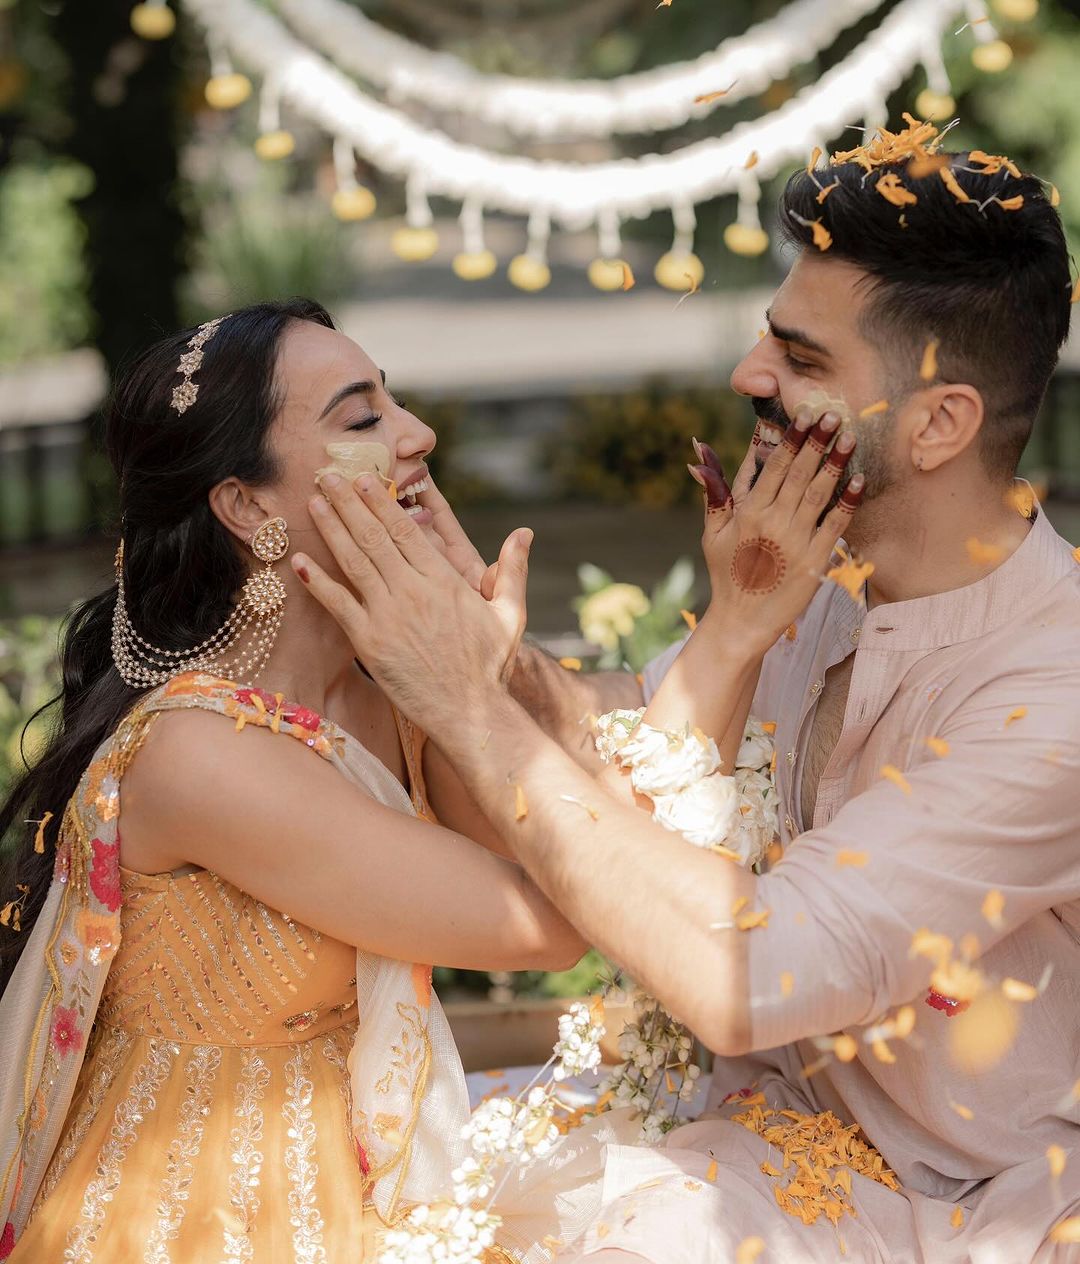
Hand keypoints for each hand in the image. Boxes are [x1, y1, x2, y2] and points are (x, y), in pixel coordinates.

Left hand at [294, 475, 531, 732]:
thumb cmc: (491, 667)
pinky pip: (338, 605)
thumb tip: (524, 533)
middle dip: (347, 503)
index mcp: (444, 581)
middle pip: (373, 537)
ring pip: (353, 562)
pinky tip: (300, 561)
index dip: (380, 501)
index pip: (406, 531)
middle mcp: (413, 592)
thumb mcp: (510, 614)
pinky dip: (318, 582)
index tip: (363, 478)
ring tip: (312, 502)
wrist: (471, 713)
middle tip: (325, 474)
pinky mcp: (369, 643)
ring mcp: (388, 616)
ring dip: (330, 529)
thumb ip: (513, 571)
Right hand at [686, 406, 863, 652]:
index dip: (792, 439)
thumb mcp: (712, 533)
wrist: (741, 621)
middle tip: (834, 414)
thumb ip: (714, 492)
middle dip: (818, 442)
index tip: (807, 416)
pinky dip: (848, 502)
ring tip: (850, 438)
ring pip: (818, 493)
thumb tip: (699, 456)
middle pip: (799, 473)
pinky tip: (859, 480)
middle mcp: (772, 522)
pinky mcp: (815, 561)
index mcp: (748, 512)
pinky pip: (836, 525)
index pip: (773, 467)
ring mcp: (795, 541)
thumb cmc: (727, 575)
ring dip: (835, 463)